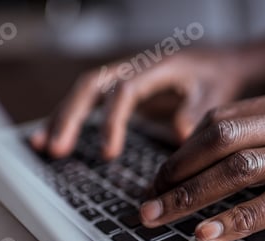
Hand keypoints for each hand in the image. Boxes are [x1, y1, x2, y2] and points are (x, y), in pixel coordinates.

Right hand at [30, 49, 245, 158]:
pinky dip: (74, 119)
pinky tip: (59, 138)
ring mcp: (127, 80)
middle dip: (71, 117)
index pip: (124, 91)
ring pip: (86, 93)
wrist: (220, 64)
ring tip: (44, 147)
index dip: (112, 121)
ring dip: (64, 118)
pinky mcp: (126, 93)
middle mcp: (135, 69)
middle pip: (92, 86)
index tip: (109, 153)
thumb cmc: (217, 78)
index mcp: (156, 68)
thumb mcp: (214, 94)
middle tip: (56, 150)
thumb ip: (196, 113)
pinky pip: (93, 102)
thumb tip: (178, 136)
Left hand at [140, 86, 264, 240]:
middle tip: (149, 198)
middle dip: (177, 172)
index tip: (164, 172)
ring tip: (161, 217)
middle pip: (220, 141)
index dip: (185, 148)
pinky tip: (212, 233)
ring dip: (194, 195)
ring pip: (241, 169)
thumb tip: (244, 147)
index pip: (224, 120)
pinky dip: (240, 218)